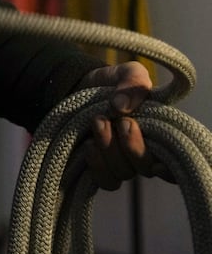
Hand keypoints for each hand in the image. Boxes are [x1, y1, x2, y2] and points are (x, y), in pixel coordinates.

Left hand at [78, 62, 165, 189]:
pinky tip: (89, 145)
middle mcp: (144, 153)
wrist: (78, 86)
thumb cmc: (111, 83)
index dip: (170, 170)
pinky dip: (97, 165)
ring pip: (123, 173)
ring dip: (109, 148)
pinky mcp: (101, 167)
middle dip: (132, 146)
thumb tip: (122, 108)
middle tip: (120, 121)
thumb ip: (133, 82)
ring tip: (98, 121)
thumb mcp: (126, 72)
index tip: (158, 163)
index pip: (174, 163)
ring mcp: (122, 162)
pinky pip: (104, 180)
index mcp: (159, 135)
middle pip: (146, 167)